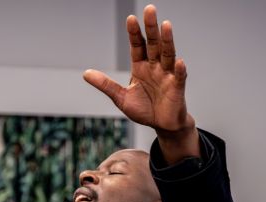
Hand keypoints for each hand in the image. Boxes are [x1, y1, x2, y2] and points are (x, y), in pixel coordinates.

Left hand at [83, 4, 199, 162]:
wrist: (162, 125)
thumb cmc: (144, 110)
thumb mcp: (121, 98)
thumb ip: (106, 85)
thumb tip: (85, 74)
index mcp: (140, 67)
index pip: (137, 45)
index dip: (134, 33)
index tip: (131, 18)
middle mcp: (155, 67)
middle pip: (153, 44)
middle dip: (151, 28)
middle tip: (150, 10)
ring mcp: (167, 75)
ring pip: (167, 54)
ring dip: (167, 40)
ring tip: (166, 25)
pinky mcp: (177, 88)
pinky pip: (179, 77)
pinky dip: (179, 69)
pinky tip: (179, 61)